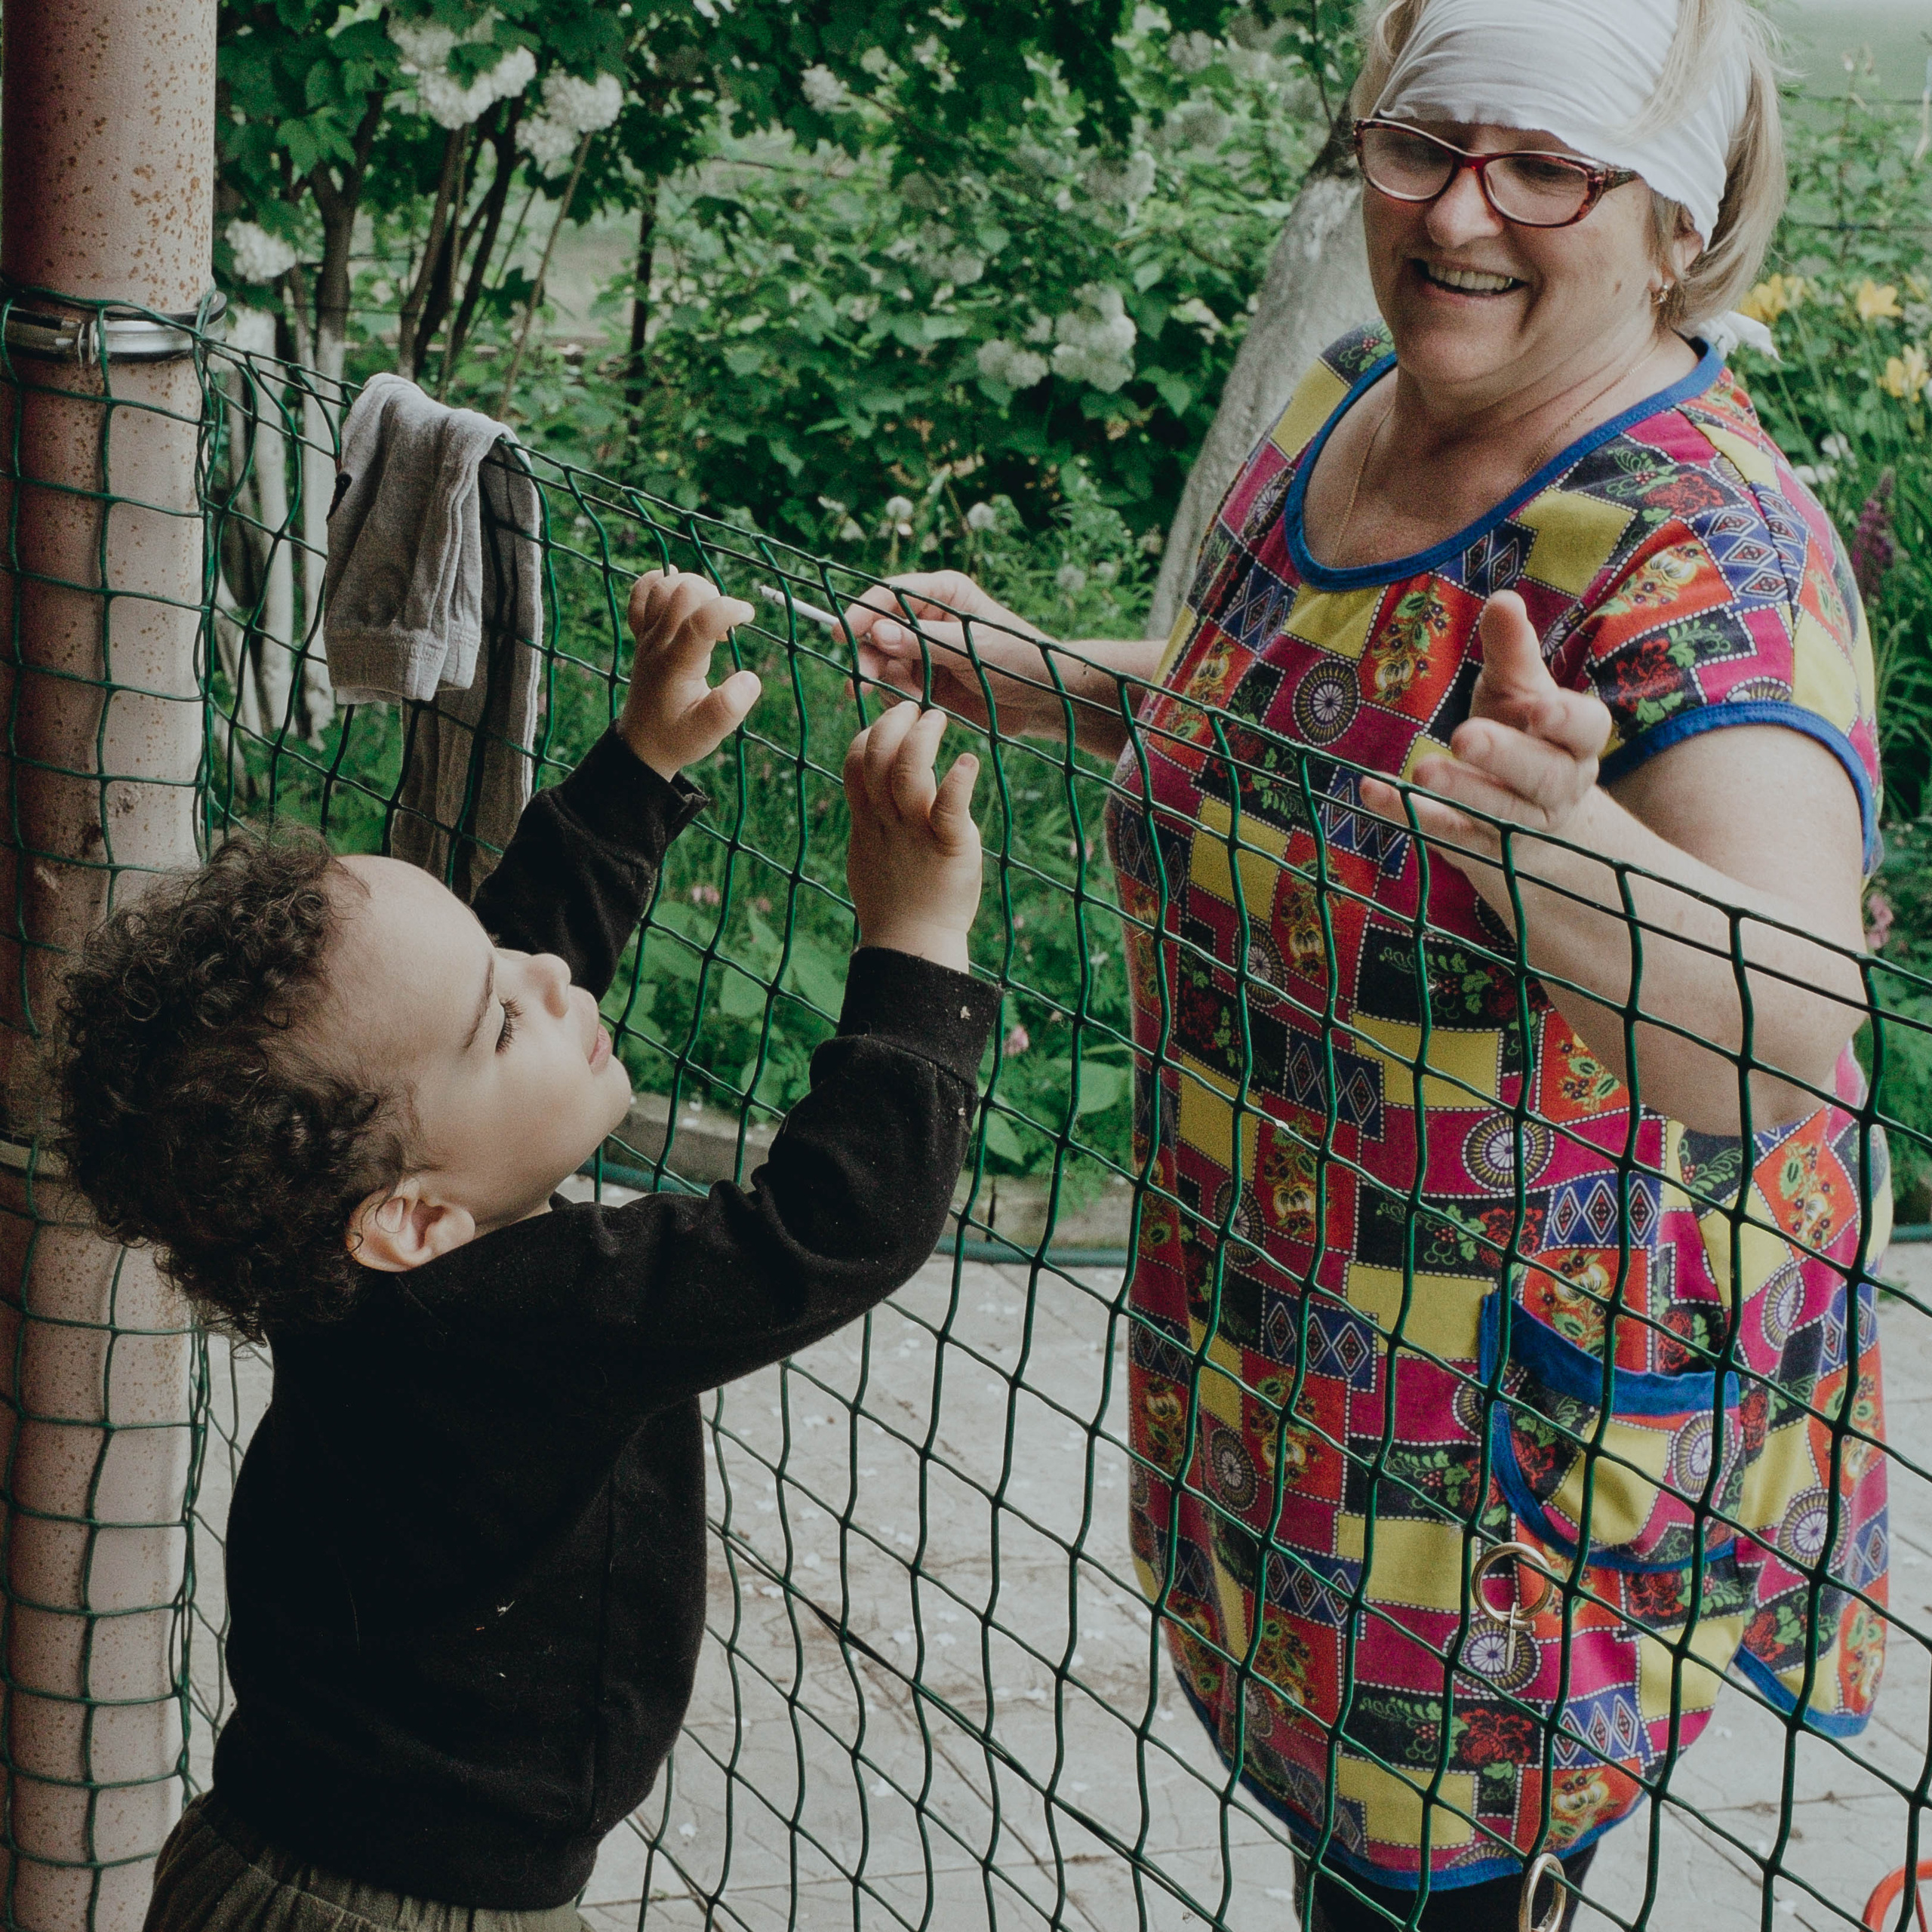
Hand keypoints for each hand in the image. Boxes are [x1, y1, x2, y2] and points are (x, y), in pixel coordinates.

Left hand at [619, 568, 760, 778]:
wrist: (642, 744)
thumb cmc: (678, 738)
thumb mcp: (709, 734)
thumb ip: (730, 708)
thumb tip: (751, 678)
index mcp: (676, 664)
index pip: (700, 619)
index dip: (728, 609)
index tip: (747, 617)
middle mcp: (658, 644)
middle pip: (680, 592)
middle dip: (713, 595)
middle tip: (726, 623)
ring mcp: (646, 637)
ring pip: (662, 587)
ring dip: (692, 587)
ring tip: (709, 612)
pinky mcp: (642, 636)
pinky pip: (640, 596)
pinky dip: (658, 583)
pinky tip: (678, 591)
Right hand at [842, 571, 1060, 736]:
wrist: (1042, 702)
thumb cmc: (1020, 660)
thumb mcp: (974, 648)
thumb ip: (925, 641)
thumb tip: (878, 633)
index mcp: (942, 593)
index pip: (891, 594)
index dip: (865, 611)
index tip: (844, 633)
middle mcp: (926, 618)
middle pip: (878, 630)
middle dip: (869, 655)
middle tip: (862, 682)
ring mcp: (923, 652)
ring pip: (882, 663)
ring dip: (885, 682)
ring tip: (909, 698)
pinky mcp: (924, 683)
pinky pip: (894, 689)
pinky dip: (898, 700)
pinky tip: (917, 707)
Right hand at [843, 703, 982, 971]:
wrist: (913, 943)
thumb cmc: (894, 902)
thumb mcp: (869, 854)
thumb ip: (869, 821)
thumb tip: (867, 802)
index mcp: (866, 820)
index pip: (855, 762)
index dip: (869, 733)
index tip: (890, 724)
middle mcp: (886, 821)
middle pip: (877, 756)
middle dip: (894, 723)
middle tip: (916, 710)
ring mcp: (915, 832)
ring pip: (908, 771)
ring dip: (922, 738)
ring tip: (938, 719)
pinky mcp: (948, 845)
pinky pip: (949, 807)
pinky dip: (959, 780)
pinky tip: (968, 761)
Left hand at [1359, 591, 1611, 870]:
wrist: (1526, 818)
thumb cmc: (1522, 734)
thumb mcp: (1518, 691)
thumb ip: (1512, 651)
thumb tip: (1504, 599)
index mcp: (1576, 740)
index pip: (1586, 729)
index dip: (1567, 720)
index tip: (1539, 708)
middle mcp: (1558, 785)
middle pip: (1542, 775)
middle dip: (1504, 756)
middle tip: (1464, 737)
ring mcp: (1521, 824)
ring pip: (1498, 813)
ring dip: (1461, 792)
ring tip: (1422, 770)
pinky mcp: (1481, 848)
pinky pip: (1447, 834)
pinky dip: (1408, 814)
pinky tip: (1373, 791)